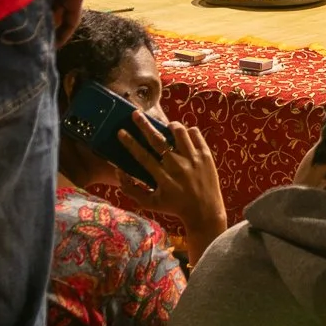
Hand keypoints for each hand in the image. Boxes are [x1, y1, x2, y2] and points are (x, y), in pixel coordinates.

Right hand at [118, 111, 227, 250]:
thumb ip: (131, 190)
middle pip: (158, 140)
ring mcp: (193, 159)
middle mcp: (177, 166)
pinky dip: (188, 131)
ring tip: (166, 125)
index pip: (142, 156)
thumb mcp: (150, 203)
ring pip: (179, 132)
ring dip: (171, 125)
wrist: (204, 211)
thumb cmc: (174, 206)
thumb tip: (119, 171)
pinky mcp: (206, 155)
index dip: (130, 143)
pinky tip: (183, 134)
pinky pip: (195, 134)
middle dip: (144, 126)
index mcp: (163, 178)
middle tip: (136, 114)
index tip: (121, 132)